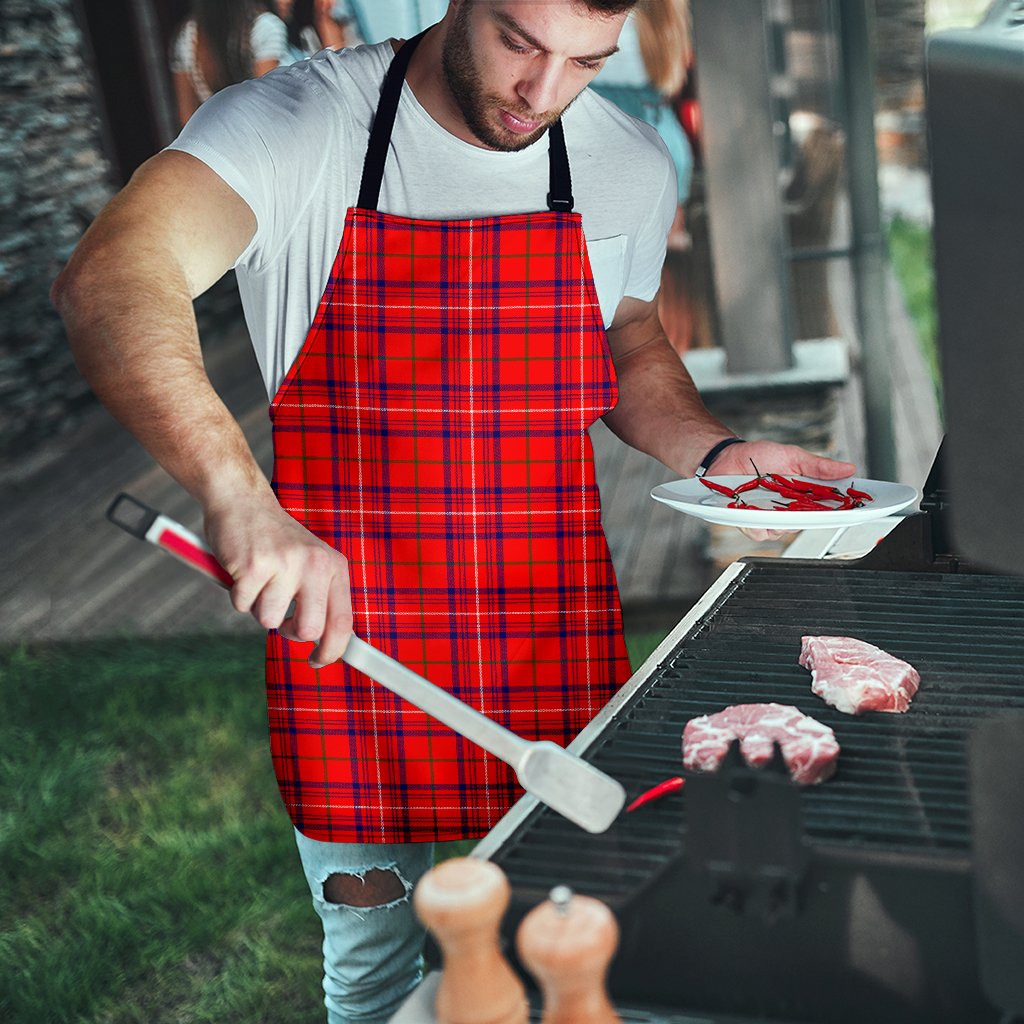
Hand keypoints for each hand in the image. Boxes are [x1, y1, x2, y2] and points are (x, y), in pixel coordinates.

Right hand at [204, 494, 352, 667]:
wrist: (243, 501)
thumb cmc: (275, 541)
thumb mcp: (310, 563)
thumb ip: (320, 598)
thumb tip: (327, 645)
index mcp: (334, 567)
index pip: (343, 622)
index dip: (332, 651)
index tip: (318, 661)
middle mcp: (315, 564)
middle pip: (309, 630)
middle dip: (289, 632)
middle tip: (281, 617)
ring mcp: (285, 564)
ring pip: (269, 620)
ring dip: (258, 607)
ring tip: (260, 580)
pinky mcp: (254, 565)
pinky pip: (242, 605)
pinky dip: (238, 595)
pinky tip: (243, 571)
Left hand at [707, 440, 856, 542]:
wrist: (727, 457)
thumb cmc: (759, 457)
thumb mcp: (793, 456)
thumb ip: (819, 466)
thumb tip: (848, 468)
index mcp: (804, 495)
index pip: (829, 508)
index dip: (844, 511)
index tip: (857, 508)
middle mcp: (790, 510)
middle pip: (809, 523)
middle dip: (810, 515)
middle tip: (805, 502)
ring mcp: (771, 518)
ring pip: (784, 531)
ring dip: (780, 518)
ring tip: (771, 499)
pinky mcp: (751, 523)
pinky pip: (760, 532)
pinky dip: (757, 522)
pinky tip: (753, 508)